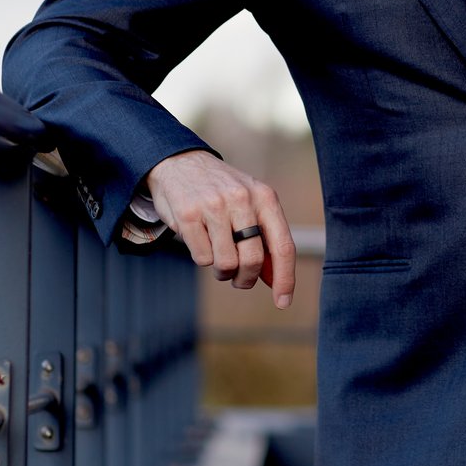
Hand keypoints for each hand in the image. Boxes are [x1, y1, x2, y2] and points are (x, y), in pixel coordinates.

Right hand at [143, 149, 295, 308]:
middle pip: (253, 261)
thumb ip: (265, 238)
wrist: (180, 163)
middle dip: (246, 278)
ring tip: (219, 258)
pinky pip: (201, 258)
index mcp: (265, 198)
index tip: (283, 302)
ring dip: (223, 271)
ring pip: (226, 263)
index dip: (286, 278)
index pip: (283, 246)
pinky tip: (201, 242)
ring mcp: (214, 206)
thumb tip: (276, 281)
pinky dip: (202, 259)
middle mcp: (242, 199)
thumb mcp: (251, 204)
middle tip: (239, 278)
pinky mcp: (188, 215)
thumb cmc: (222, 192)